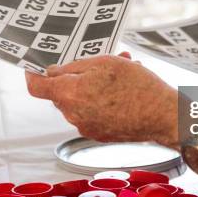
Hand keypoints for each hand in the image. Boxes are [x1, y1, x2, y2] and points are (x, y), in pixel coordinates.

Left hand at [25, 53, 178, 146]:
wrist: (164, 116)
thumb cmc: (139, 86)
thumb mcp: (105, 63)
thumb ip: (74, 67)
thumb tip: (54, 72)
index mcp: (70, 94)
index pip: (37, 87)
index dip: (33, 75)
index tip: (34, 68)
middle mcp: (73, 115)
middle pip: (61, 92)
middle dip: (76, 76)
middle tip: (98, 62)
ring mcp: (86, 127)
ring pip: (79, 101)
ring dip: (92, 87)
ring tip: (119, 75)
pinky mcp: (99, 134)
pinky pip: (91, 113)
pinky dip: (100, 101)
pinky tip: (122, 92)